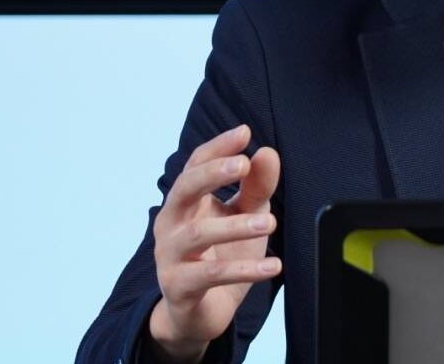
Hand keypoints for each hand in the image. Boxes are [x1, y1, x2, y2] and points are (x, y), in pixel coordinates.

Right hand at [147, 124, 281, 361]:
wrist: (199, 312)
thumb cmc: (221, 255)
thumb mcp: (244, 216)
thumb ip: (255, 187)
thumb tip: (267, 152)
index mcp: (185, 201)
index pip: (195, 165)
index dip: (217, 147)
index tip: (244, 132)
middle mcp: (171, 223)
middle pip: (184, 189)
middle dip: (212, 173)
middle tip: (243, 164)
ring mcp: (170, 255)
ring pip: (199, 234)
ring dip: (236, 227)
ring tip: (271, 223)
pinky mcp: (179, 286)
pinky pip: (210, 276)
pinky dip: (244, 270)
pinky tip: (273, 266)